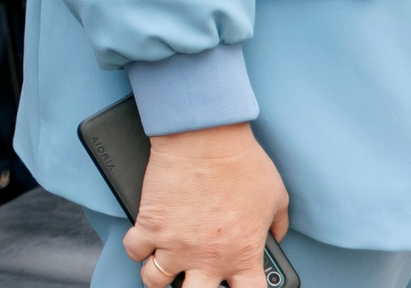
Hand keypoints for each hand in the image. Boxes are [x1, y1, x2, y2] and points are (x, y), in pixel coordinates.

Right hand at [126, 122, 288, 287]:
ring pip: (154, 281)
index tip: (235, 287)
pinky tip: (143, 239)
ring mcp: (175, 245)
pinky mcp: (149, 225)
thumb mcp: (276, 197)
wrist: (204, 138)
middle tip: (193, 275)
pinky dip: (136, 247)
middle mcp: (208, 259)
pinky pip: (133, 250)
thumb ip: (277, 225)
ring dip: (158, 275)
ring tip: (163, 263)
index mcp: (243, 256)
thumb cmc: (241, 162)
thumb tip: (275, 236)